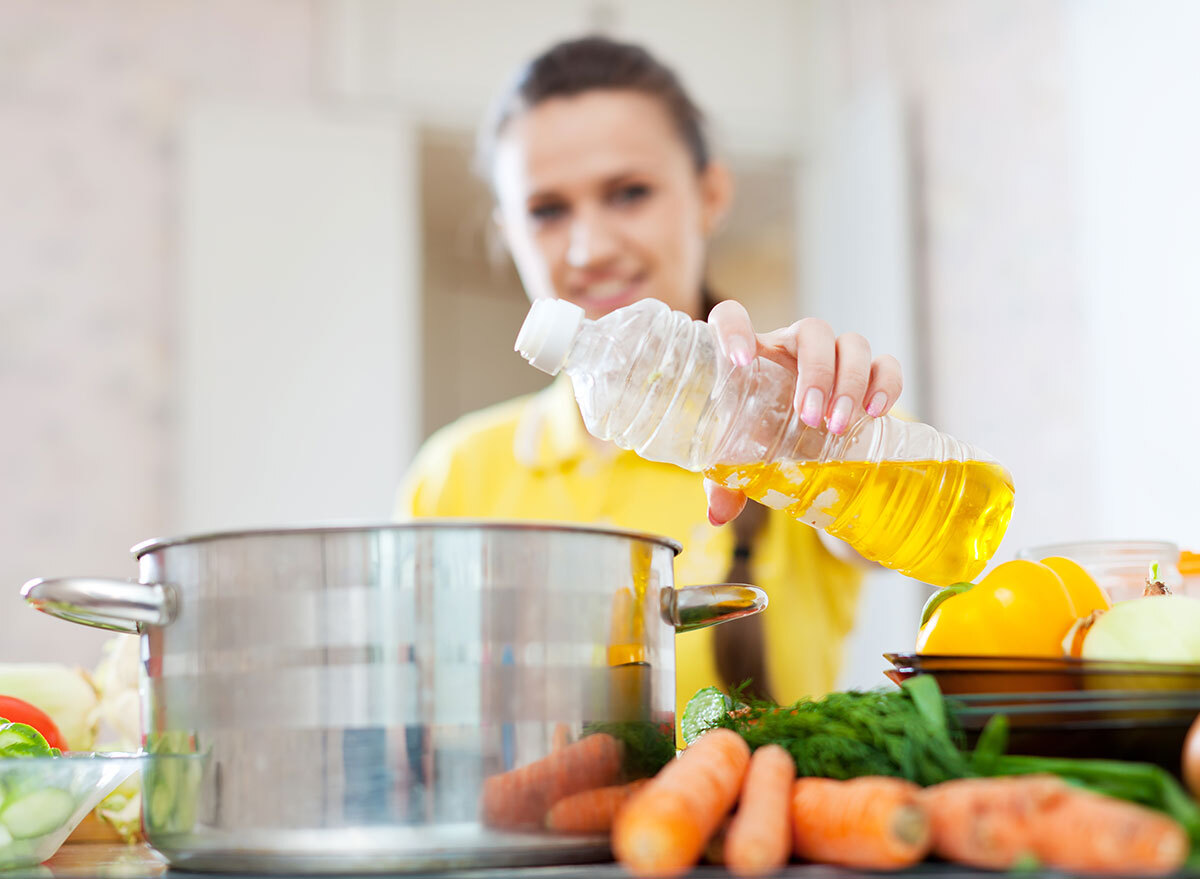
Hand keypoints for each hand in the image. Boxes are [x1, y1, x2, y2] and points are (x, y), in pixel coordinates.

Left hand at [703, 300, 903, 525]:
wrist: (803, 449)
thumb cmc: (760, 443)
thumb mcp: (740, 461)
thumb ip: (725, 482)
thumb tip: (719, 514)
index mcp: (752, 356)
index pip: (733, 317)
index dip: (733, 327)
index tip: (738, 360)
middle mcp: (792, 348)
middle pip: (812, 331)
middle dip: (817, 371)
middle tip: (810, 417)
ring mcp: (833, 358)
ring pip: (851, 344)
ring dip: (850, 382)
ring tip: (839, 426)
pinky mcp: (867, 376)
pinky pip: (886, 364)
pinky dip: (887, 383)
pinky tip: (877, 413)